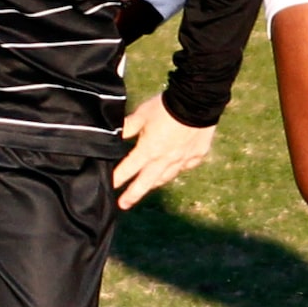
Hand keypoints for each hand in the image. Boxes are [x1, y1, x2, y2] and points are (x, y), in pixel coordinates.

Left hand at [112, 95, 215, 209]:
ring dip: (154, 183)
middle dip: (132, 195)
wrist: (197, 101)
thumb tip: (113, 135)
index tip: (109, 186)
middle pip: (146, 182)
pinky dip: (177, 168)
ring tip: (147, 186)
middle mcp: (165, 160)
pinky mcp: (197, 156)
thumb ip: (127, 127)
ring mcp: (183, 160)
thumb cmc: (166, 106)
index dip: (117, 178)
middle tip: (123, 205)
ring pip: (166, 177)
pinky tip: (174, 167)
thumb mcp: (141, 114)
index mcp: (149, 150)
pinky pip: (185, 166)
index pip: (128, 169)